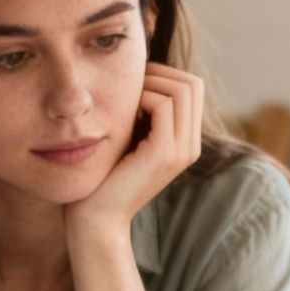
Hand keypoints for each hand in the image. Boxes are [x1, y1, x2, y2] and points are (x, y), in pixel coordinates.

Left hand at [65, 62, 203, 236]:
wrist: (97, 217)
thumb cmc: (104, 176)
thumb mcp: (129, 138)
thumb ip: (142, 114)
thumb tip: (140, 76)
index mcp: (185, 142)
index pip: (193, 88)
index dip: (165, 75)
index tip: (134, 83)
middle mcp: (190, 146)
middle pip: (192, 84)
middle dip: (159, 73)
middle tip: (129, 84)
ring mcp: (181, 151)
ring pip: (182, 89)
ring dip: (150, 83)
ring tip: (126, 99)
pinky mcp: (165, 154)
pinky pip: (164, 105)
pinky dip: (142, 97)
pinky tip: (123, 112)